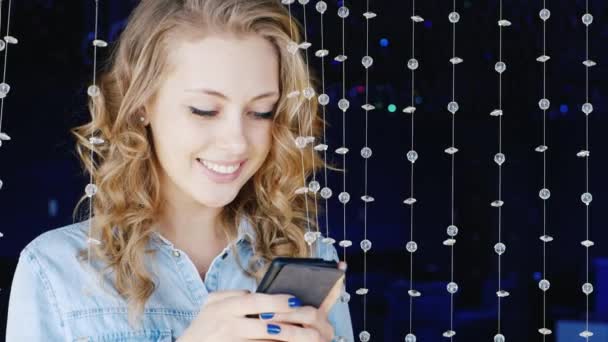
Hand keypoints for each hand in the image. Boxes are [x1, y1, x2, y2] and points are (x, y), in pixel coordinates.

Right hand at [178, 290, 334, 341]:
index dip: (276, 300)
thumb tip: (258, 292)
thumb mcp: (211, 304)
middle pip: (263, 324)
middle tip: (308, 319)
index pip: (253, 301)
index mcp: (222, 306)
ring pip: (263, 341)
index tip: (295, 300)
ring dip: (284, 339)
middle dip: (288, 322)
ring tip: (304, 335)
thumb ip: (233, 295)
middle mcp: (225, 324)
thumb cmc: (203, 325)